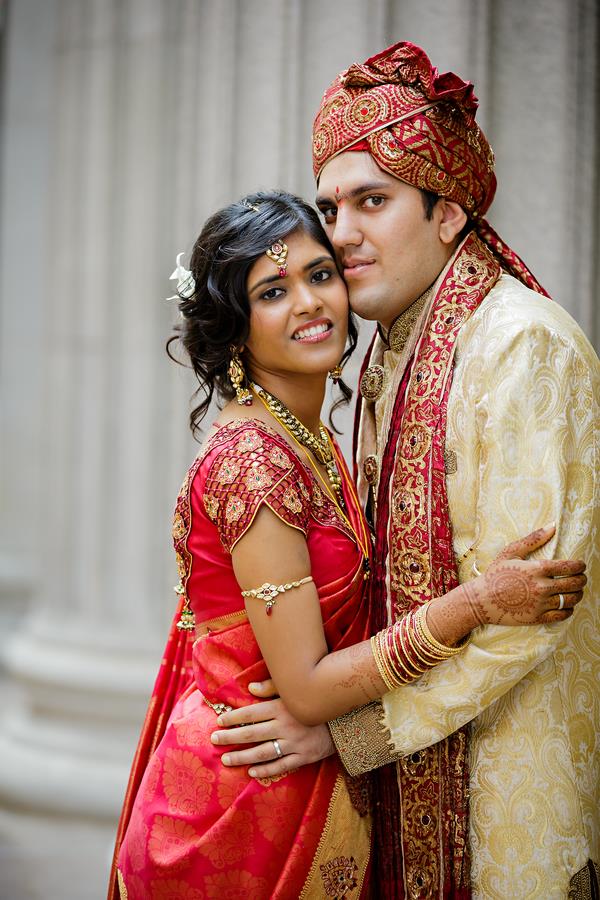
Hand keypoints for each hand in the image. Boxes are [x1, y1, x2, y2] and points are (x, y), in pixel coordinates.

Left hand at [210, 679, 334, 777]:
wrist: (345, 718)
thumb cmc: (315, 701)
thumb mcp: (295, 690)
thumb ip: (272, 687)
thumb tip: (250, 687)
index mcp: (282, 708)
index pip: (251, 713)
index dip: (233, 717)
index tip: (219, 720)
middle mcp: (285, 726)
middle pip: (252, 734)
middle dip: (230, 737)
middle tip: (214, 739)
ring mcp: (294, 744)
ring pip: (263, 753)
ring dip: (242, 757)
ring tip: (226, 759)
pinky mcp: (303, 757)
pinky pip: (281, 766)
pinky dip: (266, 771)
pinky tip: (251, 772)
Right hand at [463, 524, 586, 625]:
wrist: (481, 599)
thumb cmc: (495, 574)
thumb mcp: (511, 552)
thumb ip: (533, 539)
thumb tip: (553, 525)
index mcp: (536, 569)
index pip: (569, 567)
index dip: (579, 566)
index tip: (581, 565)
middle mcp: (541, 587)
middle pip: (574, 584)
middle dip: (582, 579)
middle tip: (581, 578)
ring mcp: (540, 604)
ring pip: (570, 600)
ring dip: (578, 594)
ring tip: (576, 591)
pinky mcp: (537, 618)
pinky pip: (562, 615)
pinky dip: (569, 610)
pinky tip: (566, 605)